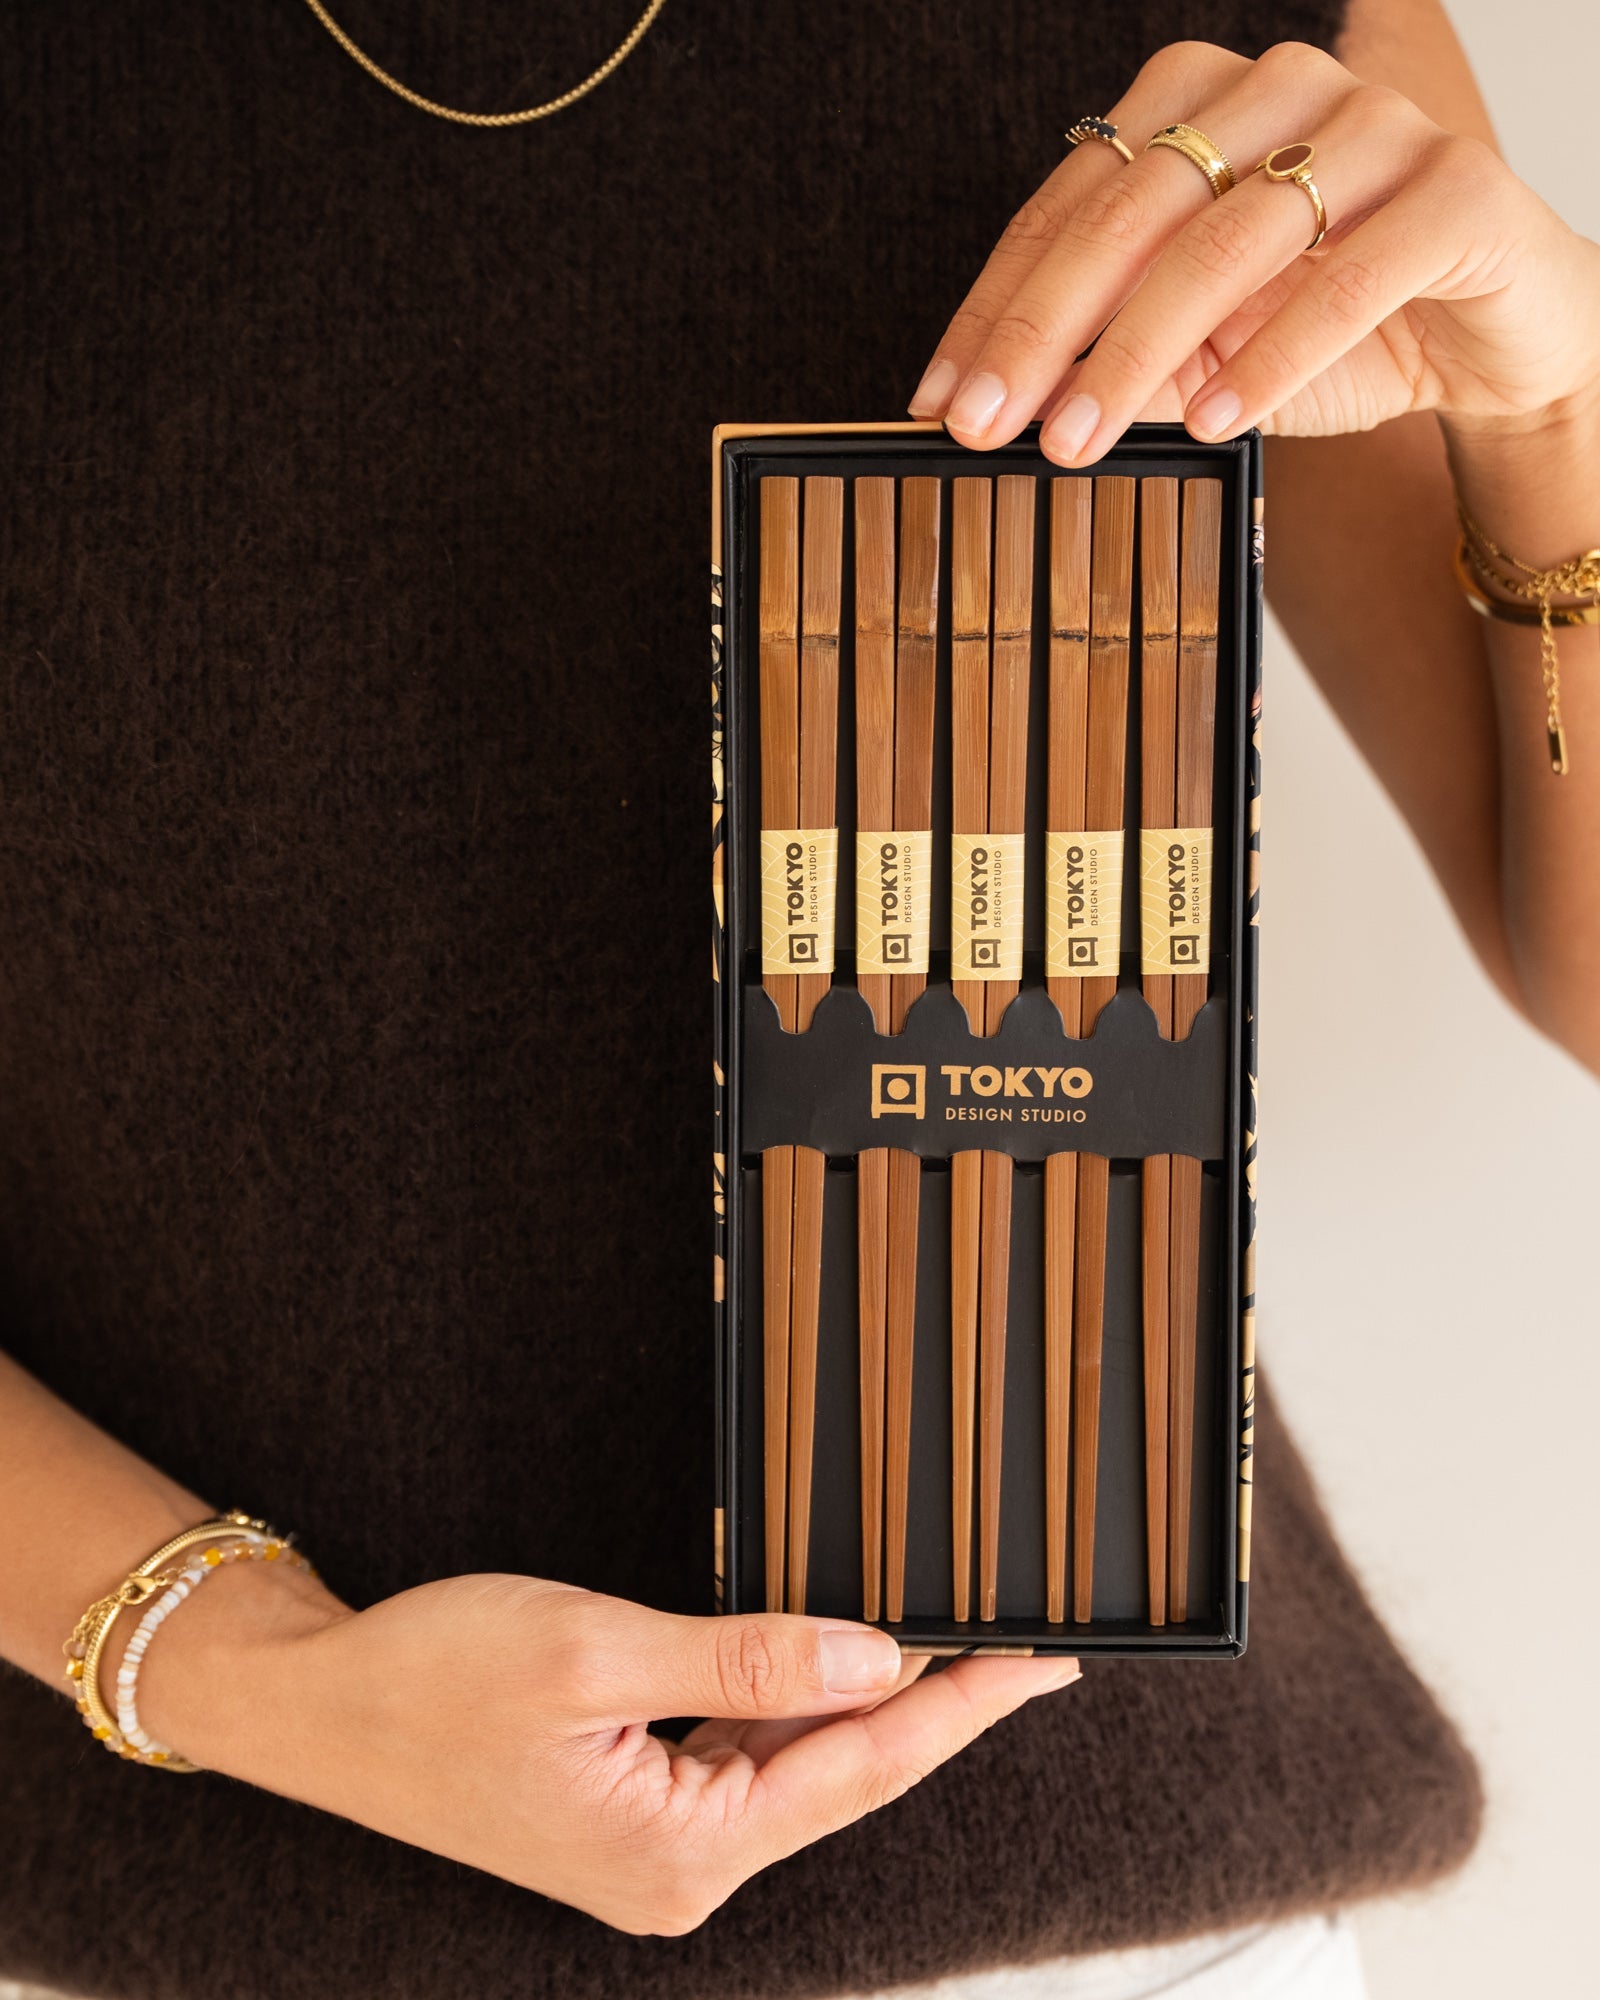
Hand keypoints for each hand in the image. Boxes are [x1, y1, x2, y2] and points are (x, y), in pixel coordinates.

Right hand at [137, 1565, 1078, 1934]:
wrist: (320, 1706)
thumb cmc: (435, 1678)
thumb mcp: (599, 1650)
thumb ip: (749, 1660)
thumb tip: (876, 1657)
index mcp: (678, 1853)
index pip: (862, 1768)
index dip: (960, 1707)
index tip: (1039, 1664)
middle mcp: (678, 1874)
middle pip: (841, 1776)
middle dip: (932, 1707)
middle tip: (1019, 1645)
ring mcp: (654, 1853)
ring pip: (795, 1769)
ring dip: (863, 1705)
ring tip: (948, 1645)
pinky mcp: (630, 1818)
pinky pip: (742, 1763)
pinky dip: (792, 1709)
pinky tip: (828, 1666)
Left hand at [908, 39, 1599, 461]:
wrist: (1498, 334)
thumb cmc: (1340, 330)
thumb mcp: (1206, 353)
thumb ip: (1120, 359)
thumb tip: (1013, 403)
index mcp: (1199, 106)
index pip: (1072, 203)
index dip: (998, 305)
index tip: (942, 396)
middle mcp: (1280, 89)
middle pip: (1133, 210)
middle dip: (1046, 330)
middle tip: (987, 425)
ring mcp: (1374, 127)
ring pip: (1226, 238)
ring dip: (1136, 351)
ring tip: (1075, 442)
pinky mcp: (1456, 188)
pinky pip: (1348, 275)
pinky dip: (1272, 355)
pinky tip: (1212, 423)